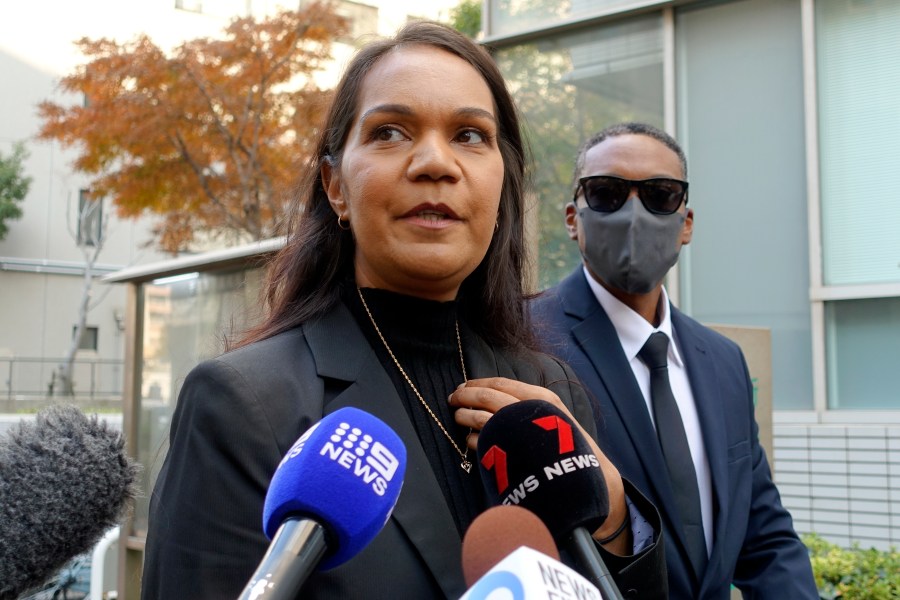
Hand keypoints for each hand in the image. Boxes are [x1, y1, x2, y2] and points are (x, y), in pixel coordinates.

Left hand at [449, 378, 630, 554]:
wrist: (587, 477)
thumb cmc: (568, 446)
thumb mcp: (553, 417)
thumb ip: (528, 407)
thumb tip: (496, 397)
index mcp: (540, 397)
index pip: (501, 382)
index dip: (478, 383)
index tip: (464, 385)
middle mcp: (530, 410)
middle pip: (487, 396)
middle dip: (465, 396)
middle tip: (453, 398)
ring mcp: (520, 432)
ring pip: (481, 417)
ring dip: (464, 416)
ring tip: (458, 417)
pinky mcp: (511, 454)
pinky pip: (483, 443)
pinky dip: (473, 440)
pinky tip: (471, 441)